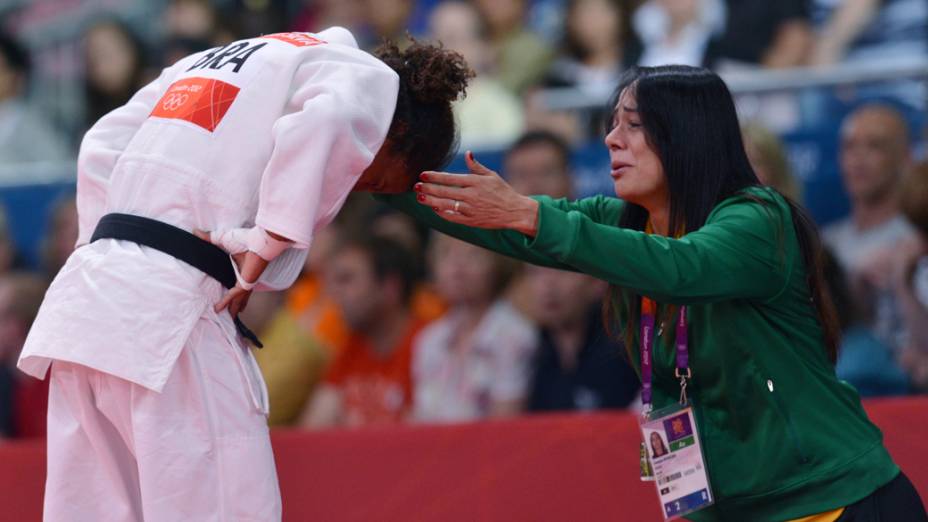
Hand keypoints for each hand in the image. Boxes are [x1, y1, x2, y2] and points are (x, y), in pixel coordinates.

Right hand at [194, 229, 264, 314]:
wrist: (257, 242)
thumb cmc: (244, 239)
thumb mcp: (222, 240)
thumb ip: (209, 238)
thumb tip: (195, 232)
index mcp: (239, 267)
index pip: (233, 281)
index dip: (231, 288)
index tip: (226, 295)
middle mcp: (243, 276)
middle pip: (239, 294)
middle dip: (236, 304)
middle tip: (231, 314)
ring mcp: (245, 282)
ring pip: (238, 299)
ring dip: (233, 309)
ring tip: (230, 319)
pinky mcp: (245, 284)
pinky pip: (233, 295)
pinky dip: (225, 302)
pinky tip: (217, 309)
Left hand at [414, 151, 539, 235]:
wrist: (514, 212)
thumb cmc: (502, 192)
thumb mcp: (491, 176)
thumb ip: (476, 166)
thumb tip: (468, 153)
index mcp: (475, 182)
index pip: (450, 178)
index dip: (434, 177)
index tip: (423, 175)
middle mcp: (471, 196)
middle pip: (444, 192)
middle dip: (428, 189)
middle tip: (416, 186)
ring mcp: (470, 209)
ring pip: (445, 205)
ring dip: (430, 201)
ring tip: (420, 198)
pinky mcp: (471, 221)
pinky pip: (452, 217)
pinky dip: (442, 213)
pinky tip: (434, 208)